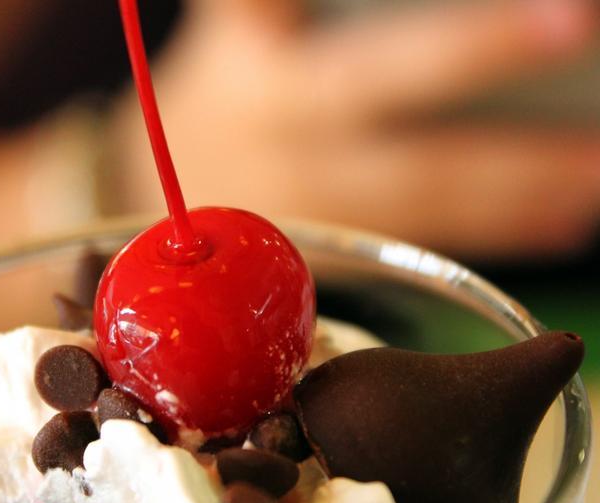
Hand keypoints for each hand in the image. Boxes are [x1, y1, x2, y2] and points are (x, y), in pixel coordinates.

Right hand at [103, 0, 599, 258]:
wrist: (176, 203)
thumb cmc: (236, 98)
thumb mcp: (245, 38)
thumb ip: (283, 5)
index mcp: (253, 57)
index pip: (265, 0)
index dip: (337, 4)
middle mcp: (277, 123)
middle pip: (374, 89)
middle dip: (472, 56)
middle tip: (576, 25)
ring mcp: (305, 193)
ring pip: (416, 184)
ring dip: (517, 174)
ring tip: (598, 165)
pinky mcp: (332, 246)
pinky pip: (420, 237)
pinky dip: (499, 229)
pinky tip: (566, 218)